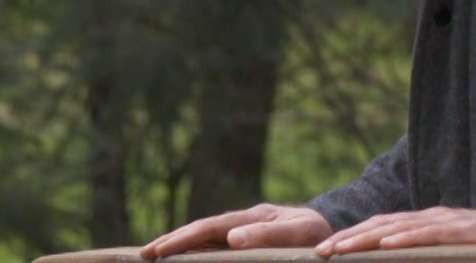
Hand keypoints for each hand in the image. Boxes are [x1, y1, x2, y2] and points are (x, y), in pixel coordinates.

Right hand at [139, 203, 331, 258]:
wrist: (332, 227)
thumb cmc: (317, 233)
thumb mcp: (298, 233)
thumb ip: (268, 234)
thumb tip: (231, 238)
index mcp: (252, 217)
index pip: (209, 229)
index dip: (182, 239)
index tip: (158, 250)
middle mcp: (244, 221)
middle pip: (201, 231)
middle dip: (172, 241)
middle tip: (143, 255)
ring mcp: (244, 229)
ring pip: (205, 237)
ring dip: (181, 246)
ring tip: (155, 255)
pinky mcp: (248, 238)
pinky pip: (217, 245)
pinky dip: (198, 250)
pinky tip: (186, 258)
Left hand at [313, 207, 475, 255]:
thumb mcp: (443, 250)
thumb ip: (419, 252)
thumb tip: (389, 256)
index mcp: (423, 222)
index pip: (381, 226)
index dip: (354, 235)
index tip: (327, 249)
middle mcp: (431, 218)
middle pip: (383, 225)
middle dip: (351, 238)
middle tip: (323, 252)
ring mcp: (446, 222)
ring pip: (400, 229)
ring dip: (369, 239)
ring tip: (344, 250)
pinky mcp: (462, 233)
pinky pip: (430, 235)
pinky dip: (407, 240)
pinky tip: (387, 245)